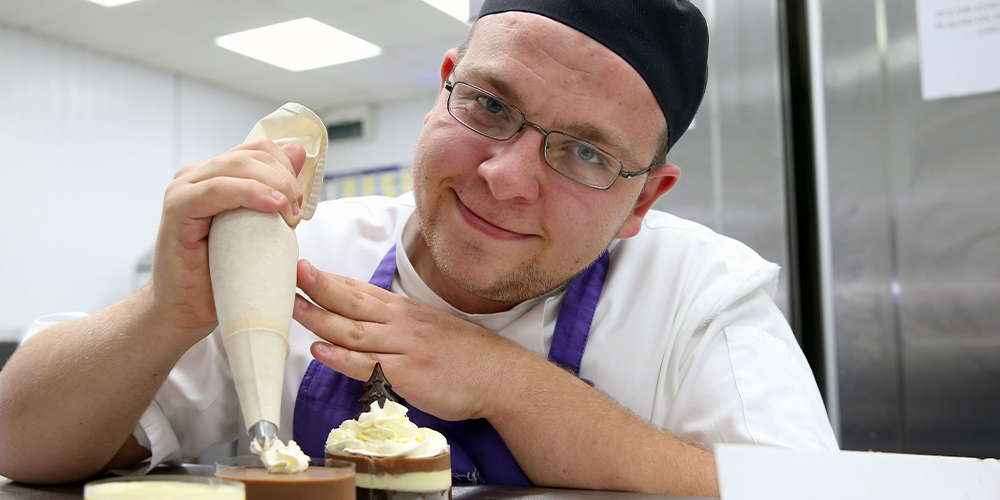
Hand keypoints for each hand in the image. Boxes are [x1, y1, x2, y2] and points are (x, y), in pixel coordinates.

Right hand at [148, 140, 306, 342]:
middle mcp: (198, 175)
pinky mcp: (177, 209)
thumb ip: (277, 189)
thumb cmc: (224, 273)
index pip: (261, 149)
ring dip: (274, 187)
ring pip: (238, 166)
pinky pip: (216, 189)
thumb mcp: (262, 227)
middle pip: (254, 155)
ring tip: (288, 217)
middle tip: (296, 215)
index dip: (288, 170)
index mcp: (218, 174)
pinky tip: (273, 205)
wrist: (188, 309)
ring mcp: (184, 189)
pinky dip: (248, 193)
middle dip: (286, 180)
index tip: (300, 204)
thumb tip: (298, 151)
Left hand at [293, 259, 536, 421]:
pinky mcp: (407, 374)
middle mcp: (401, 323)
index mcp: (405, 311)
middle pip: (352, 302)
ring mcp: (404, 347)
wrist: (501, 376)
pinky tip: (319, 350)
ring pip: (353, 330)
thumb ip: (398, 324)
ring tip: (293, 307)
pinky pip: (367, 364)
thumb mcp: (430, 327)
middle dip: (319, 286)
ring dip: (320, 318)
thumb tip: (366, 323)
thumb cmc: (466, 355)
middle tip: (292, 272)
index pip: (361, 290)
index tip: (304, 267)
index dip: (331, 279)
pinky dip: (340, 357)